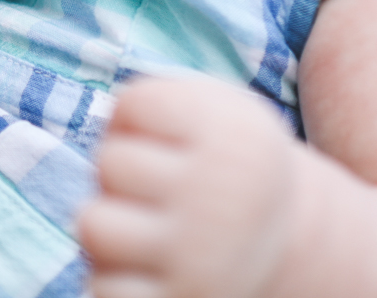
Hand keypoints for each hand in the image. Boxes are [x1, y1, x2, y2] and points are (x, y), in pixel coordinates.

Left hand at [81, 76, 295, 297]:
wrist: (283, 247)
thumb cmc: (230, 166)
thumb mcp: (223, 111)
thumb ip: (162, 98)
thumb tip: (108, 123)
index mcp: (233, 137)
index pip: (133, 104)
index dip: (137, 119)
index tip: (170, 138)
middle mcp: (218, 196)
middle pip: (110, 161)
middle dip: (123, 170)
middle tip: (158, 185)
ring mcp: (196, 258)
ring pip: (93, 224)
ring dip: (109, 223)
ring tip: (144, 225)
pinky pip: (100, 285)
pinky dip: (116, 276)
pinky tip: (151, 268)